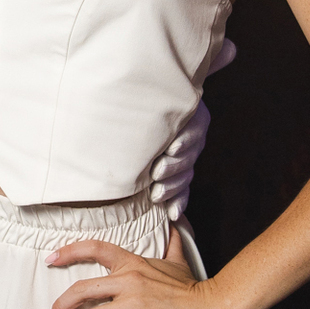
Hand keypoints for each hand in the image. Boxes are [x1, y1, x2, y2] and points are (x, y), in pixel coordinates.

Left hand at [46, 228, 226, 308]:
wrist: (214, 307)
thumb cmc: (194, 287)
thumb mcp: (177, 261)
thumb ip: (170, 244)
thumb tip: (173, 226)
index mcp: (132, 263)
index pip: (94, 248)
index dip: (68, 252)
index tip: (49, 259)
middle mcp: (129, 280)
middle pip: (81, 289)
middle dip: (60, 306)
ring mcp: (134, 304)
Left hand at [149, 99, 208, 218]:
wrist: (149, 105)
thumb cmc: (140, 97)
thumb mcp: (144, 94)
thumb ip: (139, 100)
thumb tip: (114, 94)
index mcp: (189, 114)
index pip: (195, 127)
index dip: (185, 138)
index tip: (172, 147)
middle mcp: (192, 137)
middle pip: (189, 154)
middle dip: (173, 165)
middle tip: (156, 172)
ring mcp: (188, 156)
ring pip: (186, 174)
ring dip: (172, 186)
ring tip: (156, 194)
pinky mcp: (182, 173)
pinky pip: (185, 190)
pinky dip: (179, 202)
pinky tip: (172, 214)